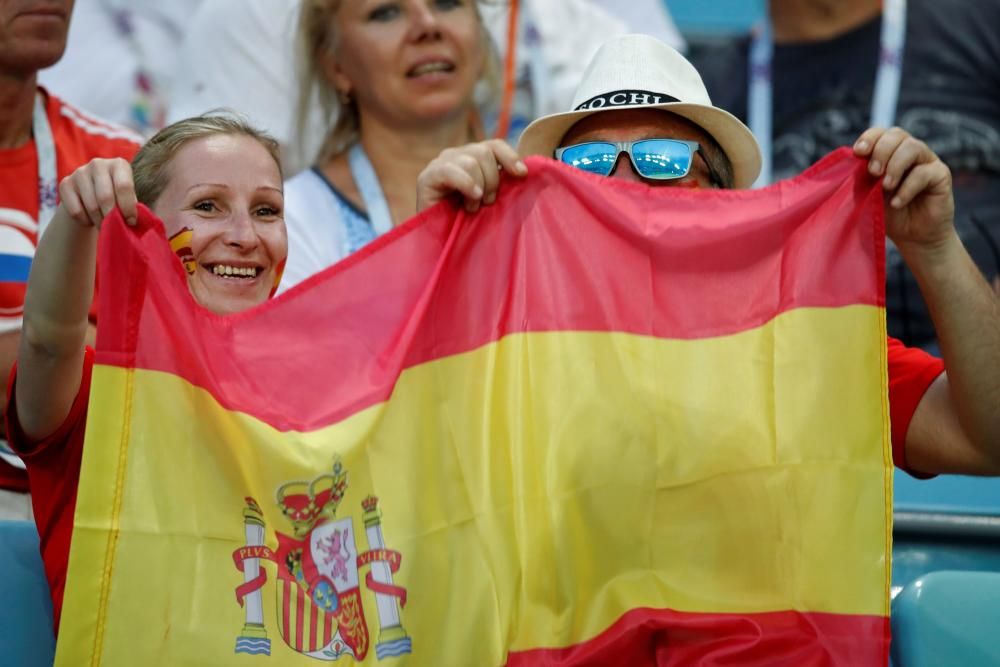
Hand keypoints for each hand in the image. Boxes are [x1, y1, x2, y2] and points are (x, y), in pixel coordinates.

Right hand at [58, 157, 137, 226]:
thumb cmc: (118, 198)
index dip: (128, 207)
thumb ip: (133, 206)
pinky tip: (91, 219)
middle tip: (116, 228)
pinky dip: (85, 221)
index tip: (131, 222)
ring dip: (100, 221)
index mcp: (119, 164)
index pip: (123, 186)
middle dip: (112, 217)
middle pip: (105, 197)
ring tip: (105, 226)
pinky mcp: (65, 184)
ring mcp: (79, 172)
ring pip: (91, 206)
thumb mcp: (128, 198)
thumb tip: (134, 222)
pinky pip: (76, 211)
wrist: (91, 196)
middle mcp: (98, 164)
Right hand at [416, 139, 526, 213]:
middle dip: (492, 179)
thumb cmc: (470, 222)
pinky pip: (450, 171)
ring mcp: (440, 163)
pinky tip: (471, 199)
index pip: (494, 145)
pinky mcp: (427, 176)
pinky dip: (466, 184)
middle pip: (484, 151)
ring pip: (470, 161)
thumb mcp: (491, 198)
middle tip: (488, 201)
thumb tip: (525, 171)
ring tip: (473, 206)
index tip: (522, 174)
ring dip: (478, 186)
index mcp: (473, 158)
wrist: (441, 241)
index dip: (510, 156)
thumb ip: (503, 182)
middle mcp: (456, 155)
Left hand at [853, 127, 954, 253]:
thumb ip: (861, 178)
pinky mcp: (941, 175)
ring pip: (912, 148)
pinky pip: (924, 173)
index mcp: (889, 152)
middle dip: (881, 151)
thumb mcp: (868, 195)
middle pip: (896, 135)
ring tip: (885, 187)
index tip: (858, 152)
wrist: (914, 236)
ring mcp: (926, 161)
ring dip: (895, 166)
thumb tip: (851, 163)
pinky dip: (907, 188)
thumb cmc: (889, 214)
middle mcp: (909, 152)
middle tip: (873, 173)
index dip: (869, 138)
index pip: (880, 133)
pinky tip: (897, 203)